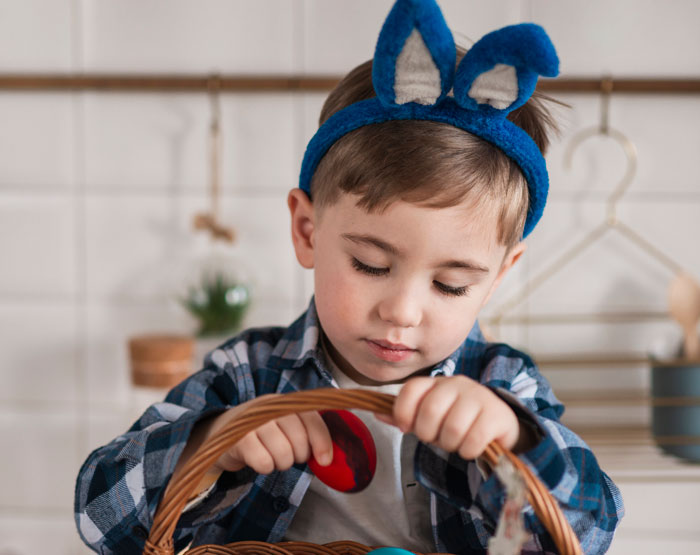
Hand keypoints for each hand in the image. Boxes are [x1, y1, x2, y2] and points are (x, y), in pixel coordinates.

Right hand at [213, 406, 333, 474]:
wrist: (219, 433)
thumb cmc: (261, 434)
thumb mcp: (284, 427)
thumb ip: (306, 434)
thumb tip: (327, 459)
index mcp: (285, 402)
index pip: (312, 418)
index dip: (322, 441)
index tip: (325, 461)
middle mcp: (270, 406)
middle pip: (299, 440)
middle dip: (298, 456)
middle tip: (288, 455)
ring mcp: (253, 420)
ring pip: (283, 454)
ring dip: (281, 463)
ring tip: (271, 456)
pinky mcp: (237, 437)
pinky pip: (264, 462)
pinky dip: (264, 467)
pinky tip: (258, 459)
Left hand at [378, 376, 520, 459]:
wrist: (499, 423)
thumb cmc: (457, 420)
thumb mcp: (430, 416)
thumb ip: (405, 415)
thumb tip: (377, 414)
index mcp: (436, 383)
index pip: (411, 389)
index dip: (402, 412)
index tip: (406, 427)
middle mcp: (457, 384)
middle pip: (429, 411)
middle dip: (429, 434)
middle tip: (437, 438)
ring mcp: (478, 397)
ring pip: (451, 428)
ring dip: (450, 444)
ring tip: (456, 442)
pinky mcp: (496, 415)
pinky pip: (473, 440)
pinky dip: (468, 451)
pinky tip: (472, 447)